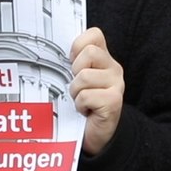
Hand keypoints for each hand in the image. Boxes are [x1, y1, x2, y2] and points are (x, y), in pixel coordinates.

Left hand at [70, 27, 124, 156]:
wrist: (95, 135)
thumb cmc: (83, 106)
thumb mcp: (78, 80)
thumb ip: (73, 63)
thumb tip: (54, 50)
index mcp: (104, 60)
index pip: (94, 35)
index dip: (78, 46)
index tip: (72, 63)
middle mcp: (113, 69)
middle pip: (89, 53)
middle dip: (75, 71)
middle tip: (77, 86)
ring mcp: (116, 84)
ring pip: (84, 76)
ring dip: (76, 92)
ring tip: (80, 101)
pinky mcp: (114, 101)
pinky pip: (86, 95)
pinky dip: (80, 105)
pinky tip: (85, 110)